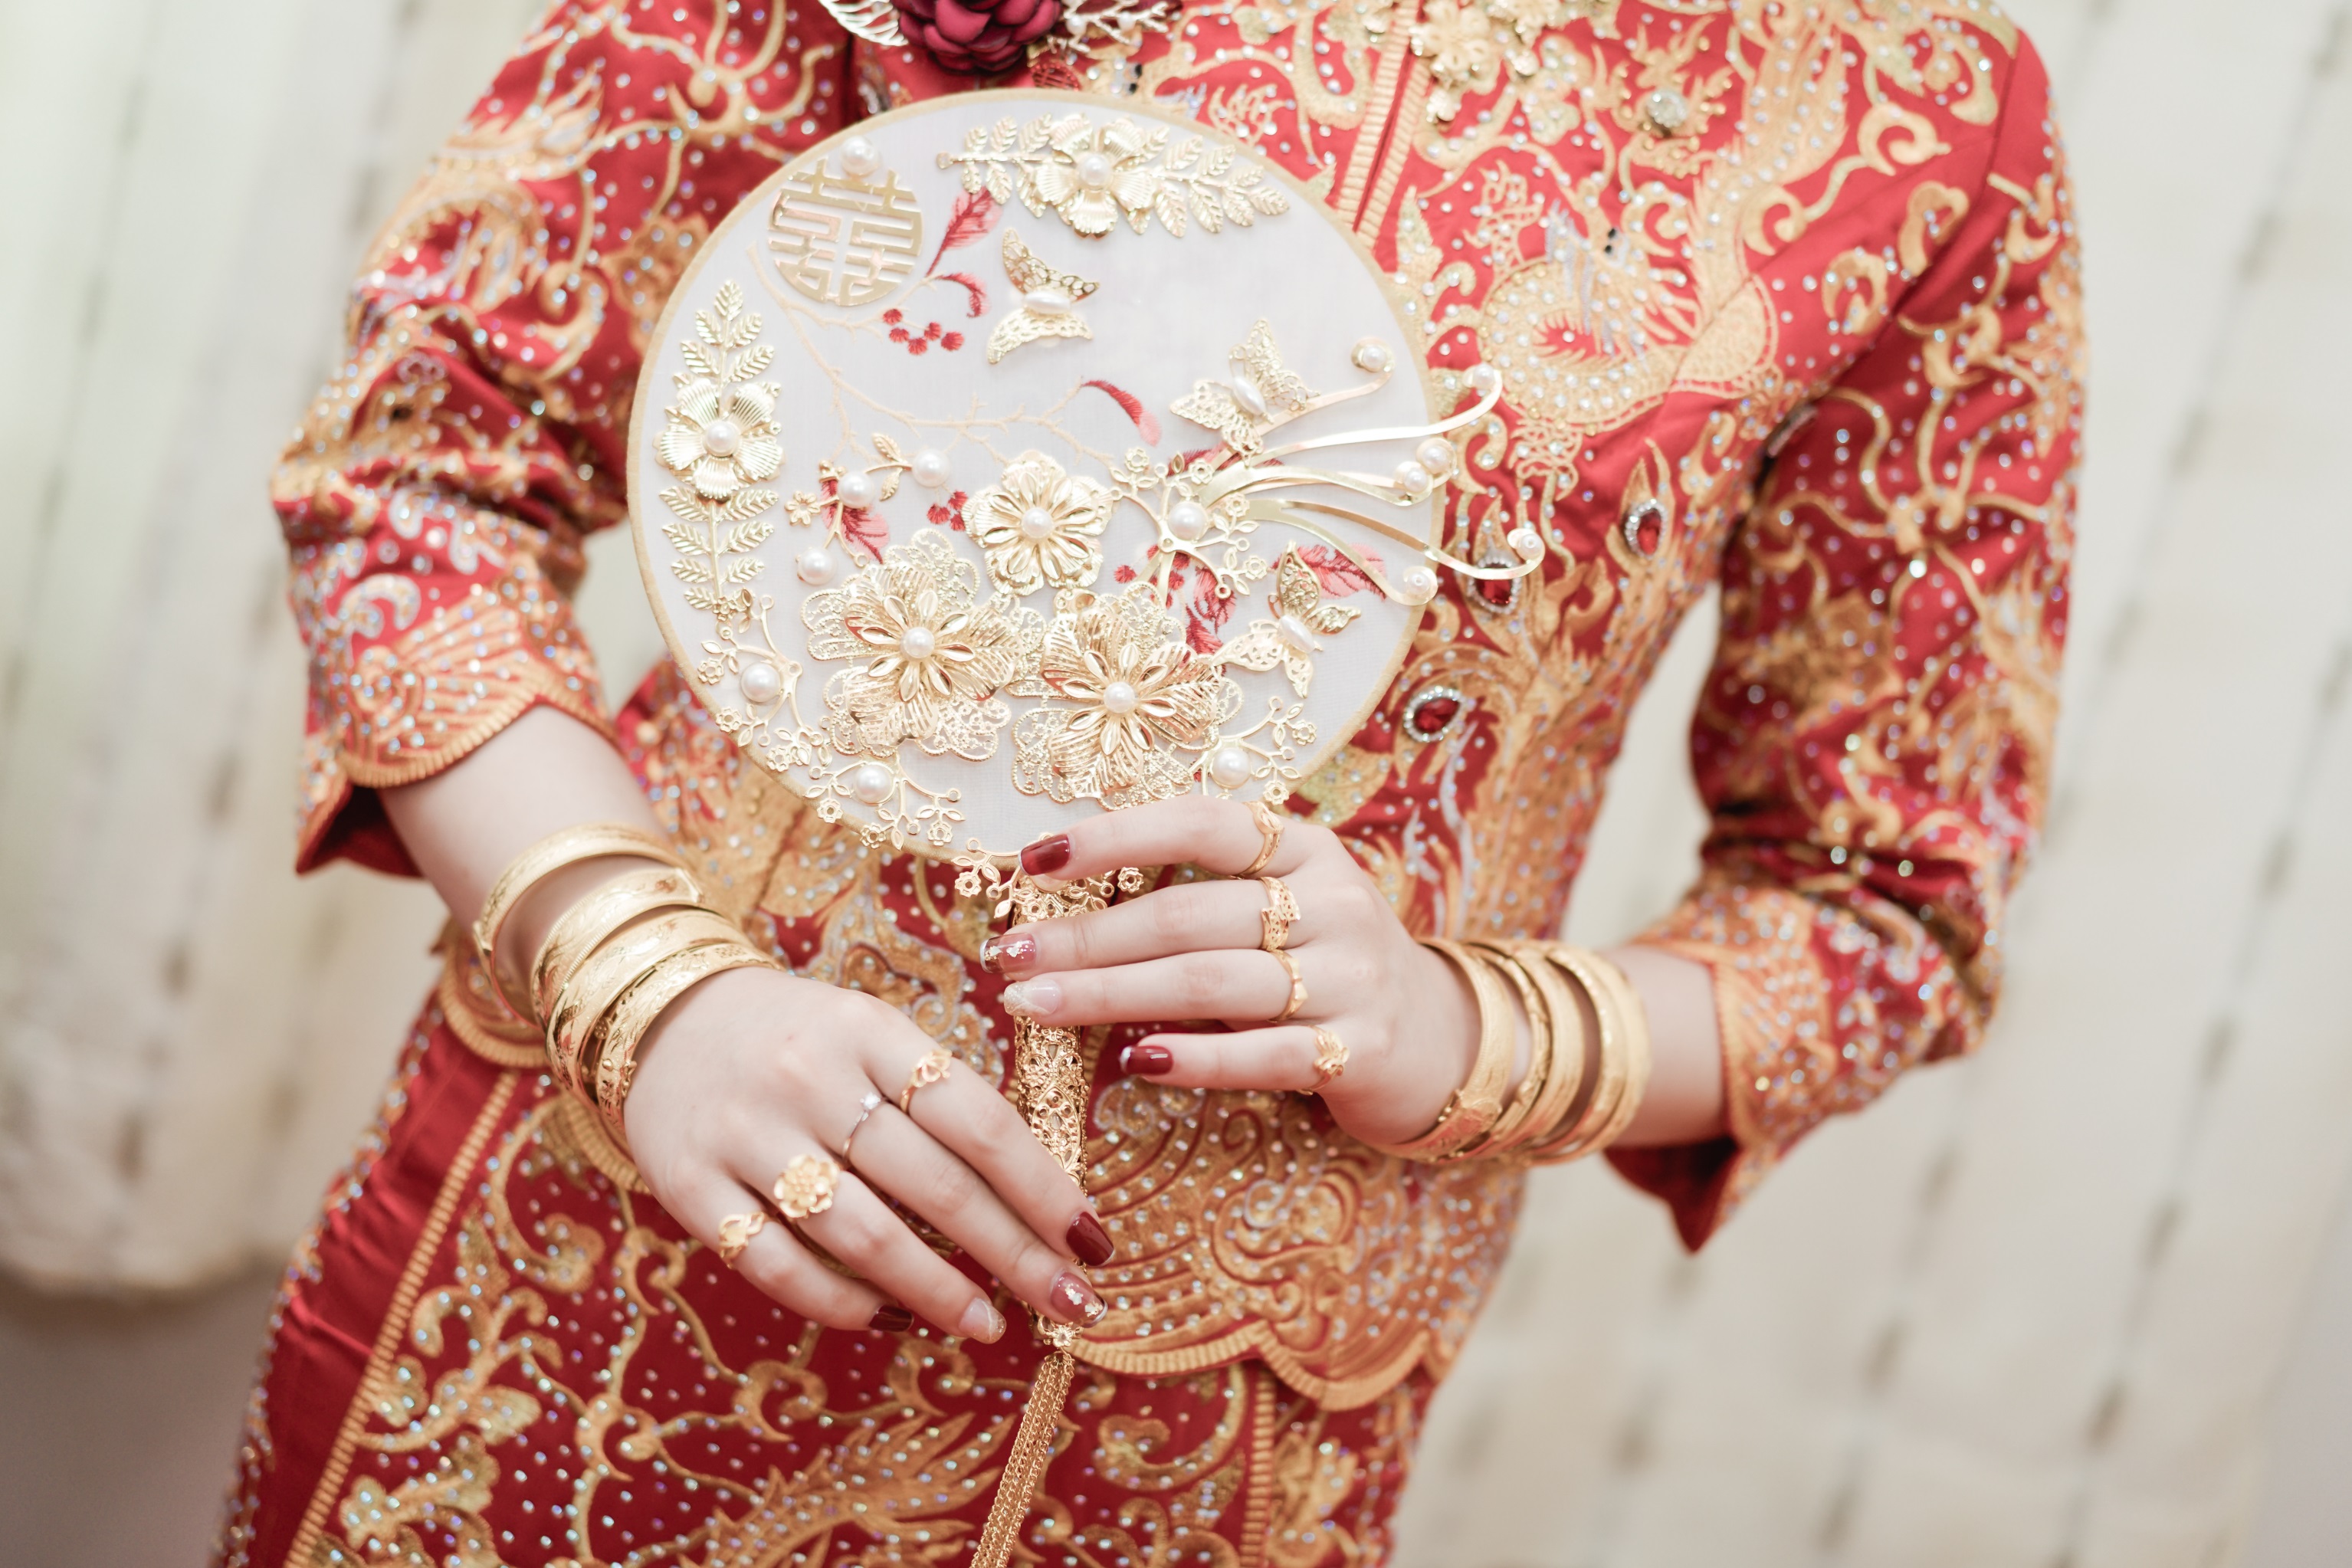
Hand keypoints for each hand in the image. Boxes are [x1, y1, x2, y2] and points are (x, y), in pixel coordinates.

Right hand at [621, 965, 1117, 1338]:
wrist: (659, 1014)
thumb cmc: (797, 1037)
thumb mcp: (870, 1032)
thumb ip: (938, 1097)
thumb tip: (1033, 1194)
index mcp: (870, 1030)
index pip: (977, 1119)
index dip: (1042, 1187)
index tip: (1089, 1240)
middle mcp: (809, 1079)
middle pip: (933, 1185)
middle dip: (1013, 1254)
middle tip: (1067, 1303)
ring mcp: (746, 1134)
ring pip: (861, 1235)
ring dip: (937, 1291)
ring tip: (987, 1323)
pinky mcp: (690, 1186)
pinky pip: (778, 1264)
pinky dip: (842, 1302)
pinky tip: (891, 1317)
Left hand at [986, 797, 1483, 1147]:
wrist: (1441, 1041)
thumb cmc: (1327, 966)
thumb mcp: (1284, 907)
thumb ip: (1202, 896)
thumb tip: (1065, 901)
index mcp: (1304, 850)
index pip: (1201, 825)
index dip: (1115, 837)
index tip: (1032, 861)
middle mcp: (1334, 904)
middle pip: (1188, 917)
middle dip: (1087, 938)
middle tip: (1009, 958)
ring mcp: (1352, 978)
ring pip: (1210, 984)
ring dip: (1111, 997)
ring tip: (1034, 1008)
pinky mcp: (1360, 1050)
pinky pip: (1263, 1055)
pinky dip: (1195, 1059)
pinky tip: (1136, 1062)